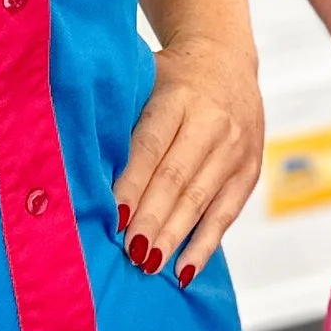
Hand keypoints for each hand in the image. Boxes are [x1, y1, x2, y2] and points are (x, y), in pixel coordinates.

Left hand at [114, 36, 264, 287]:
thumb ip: (121, 117)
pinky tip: (183, 270)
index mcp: (178, 97)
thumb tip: (81, 167)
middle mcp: (212, 123)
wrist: (227, 59)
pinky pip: (225, 214)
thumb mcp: (144, 78)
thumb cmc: (171, 76)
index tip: (114, 216)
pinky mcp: (250, 170)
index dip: (133, 183)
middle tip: (130, 252)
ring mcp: (236, 148)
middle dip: (152, 219)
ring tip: (150, 265)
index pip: (151, 146)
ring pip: (201, 200)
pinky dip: (204, 245)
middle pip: (177, 179)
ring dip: (174, 236)